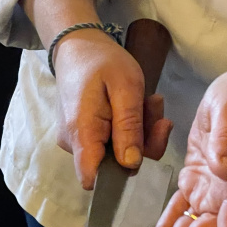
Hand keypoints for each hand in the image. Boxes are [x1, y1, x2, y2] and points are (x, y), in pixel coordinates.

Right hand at [54, 31, 172, 188]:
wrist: (78, 47)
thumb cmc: (102, 61)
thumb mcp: (126, 88)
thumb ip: (129, 128)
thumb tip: (131, 165)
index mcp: (81, 133)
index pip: (92, 179)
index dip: (118, 176)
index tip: (142, 149)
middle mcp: (73, 143)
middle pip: (112, 165)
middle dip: (141, 142)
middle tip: (153, 108)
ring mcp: (76, 140)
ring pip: (115, 153)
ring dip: (138, 131)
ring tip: (146, 101)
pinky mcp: (82, 135)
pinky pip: (110, 142)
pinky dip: (128, 128)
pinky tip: (134, 105)